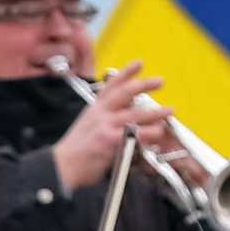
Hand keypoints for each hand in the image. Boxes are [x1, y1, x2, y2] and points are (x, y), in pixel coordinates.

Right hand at [52, 60, 170, 193]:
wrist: (61, 167)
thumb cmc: (74, 152)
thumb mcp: (86, 127)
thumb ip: (104, 119)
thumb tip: (124, 115)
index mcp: (94, 110)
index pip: (110, 86)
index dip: (126, 73)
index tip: (138, 63)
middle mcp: (99, 114)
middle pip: (124, 92)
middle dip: (143, 84)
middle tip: (159, 80)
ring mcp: (105, 126)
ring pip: (135, 113)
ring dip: (155, 111)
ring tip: (169, 110)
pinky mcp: (110, 140)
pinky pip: (135, 133)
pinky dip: (149, 132)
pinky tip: (158, 132)